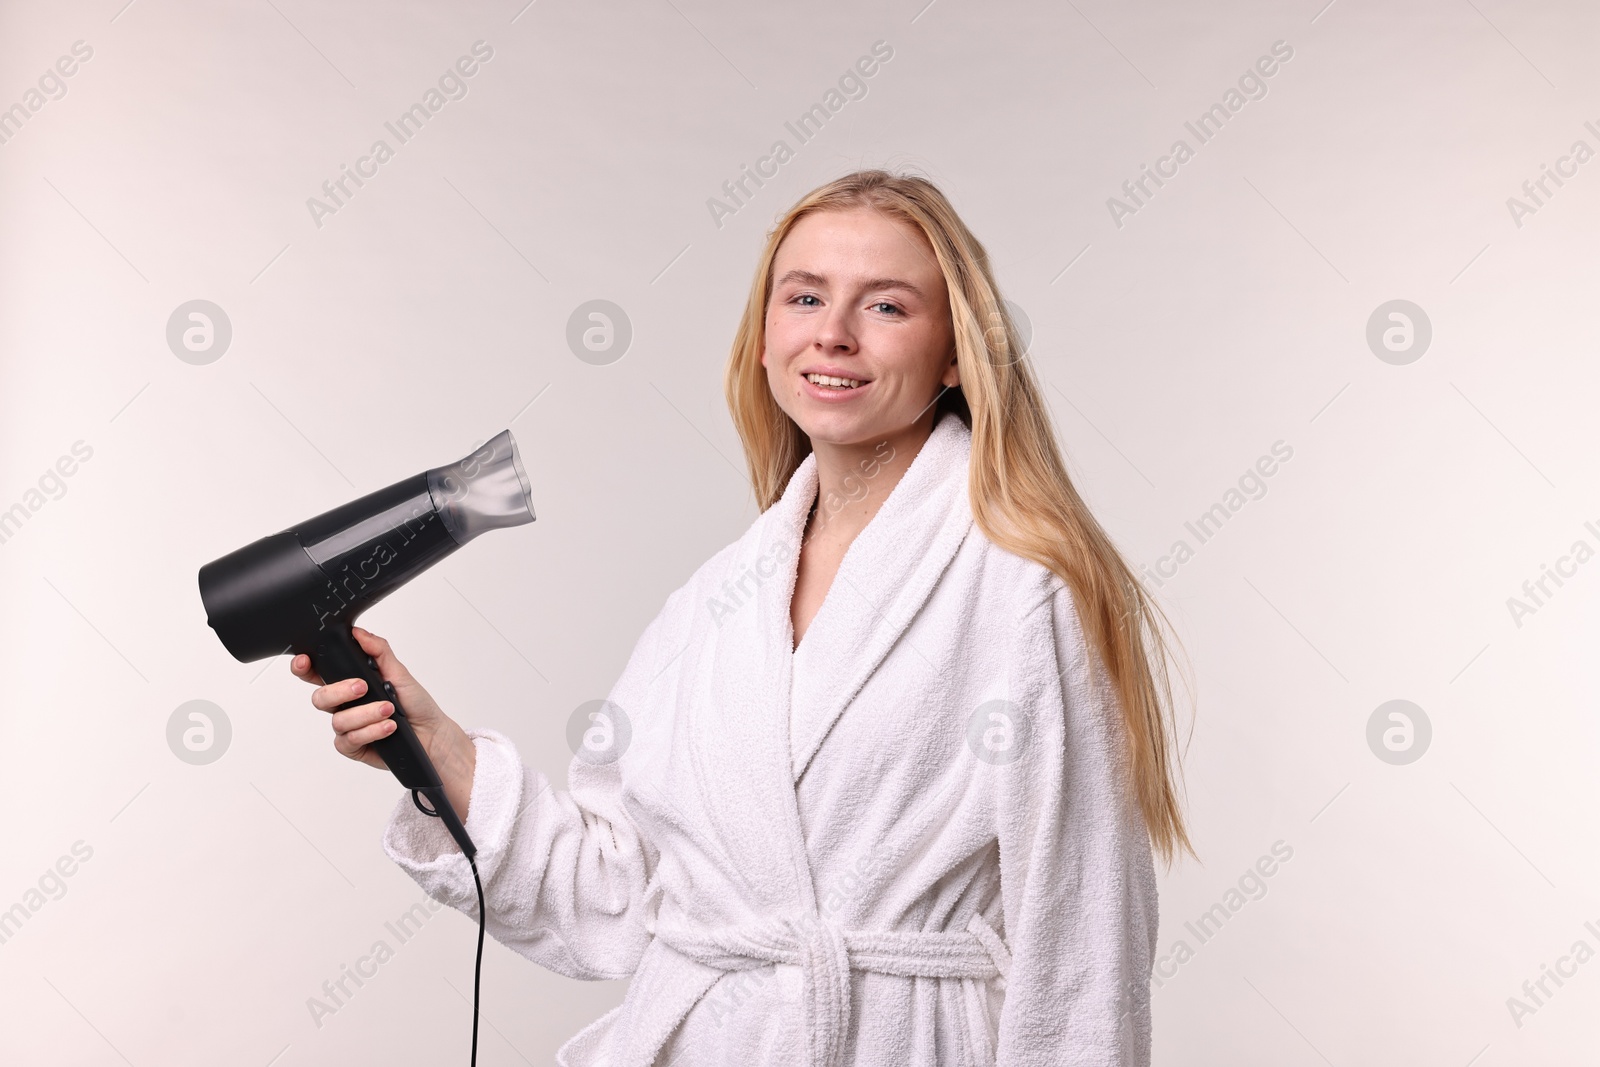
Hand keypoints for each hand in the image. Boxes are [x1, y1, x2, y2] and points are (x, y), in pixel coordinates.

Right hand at [290, 626, 477, 826]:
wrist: (431, 735)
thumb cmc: (415, 703)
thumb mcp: (399, 672)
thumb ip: (378, 651)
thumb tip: (359, 633)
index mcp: (350, 682)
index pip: (318, 673)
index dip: (304, 667)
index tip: (305, 661)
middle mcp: (345, 705)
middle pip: (320, 697)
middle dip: (339, 691)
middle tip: (362, 687)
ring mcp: (347, 727)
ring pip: (338, 720)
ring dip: (366, 713)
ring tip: (389, 709)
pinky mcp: (353, 747)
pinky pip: (349, 740)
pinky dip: (371, 731)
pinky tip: (388, 727)